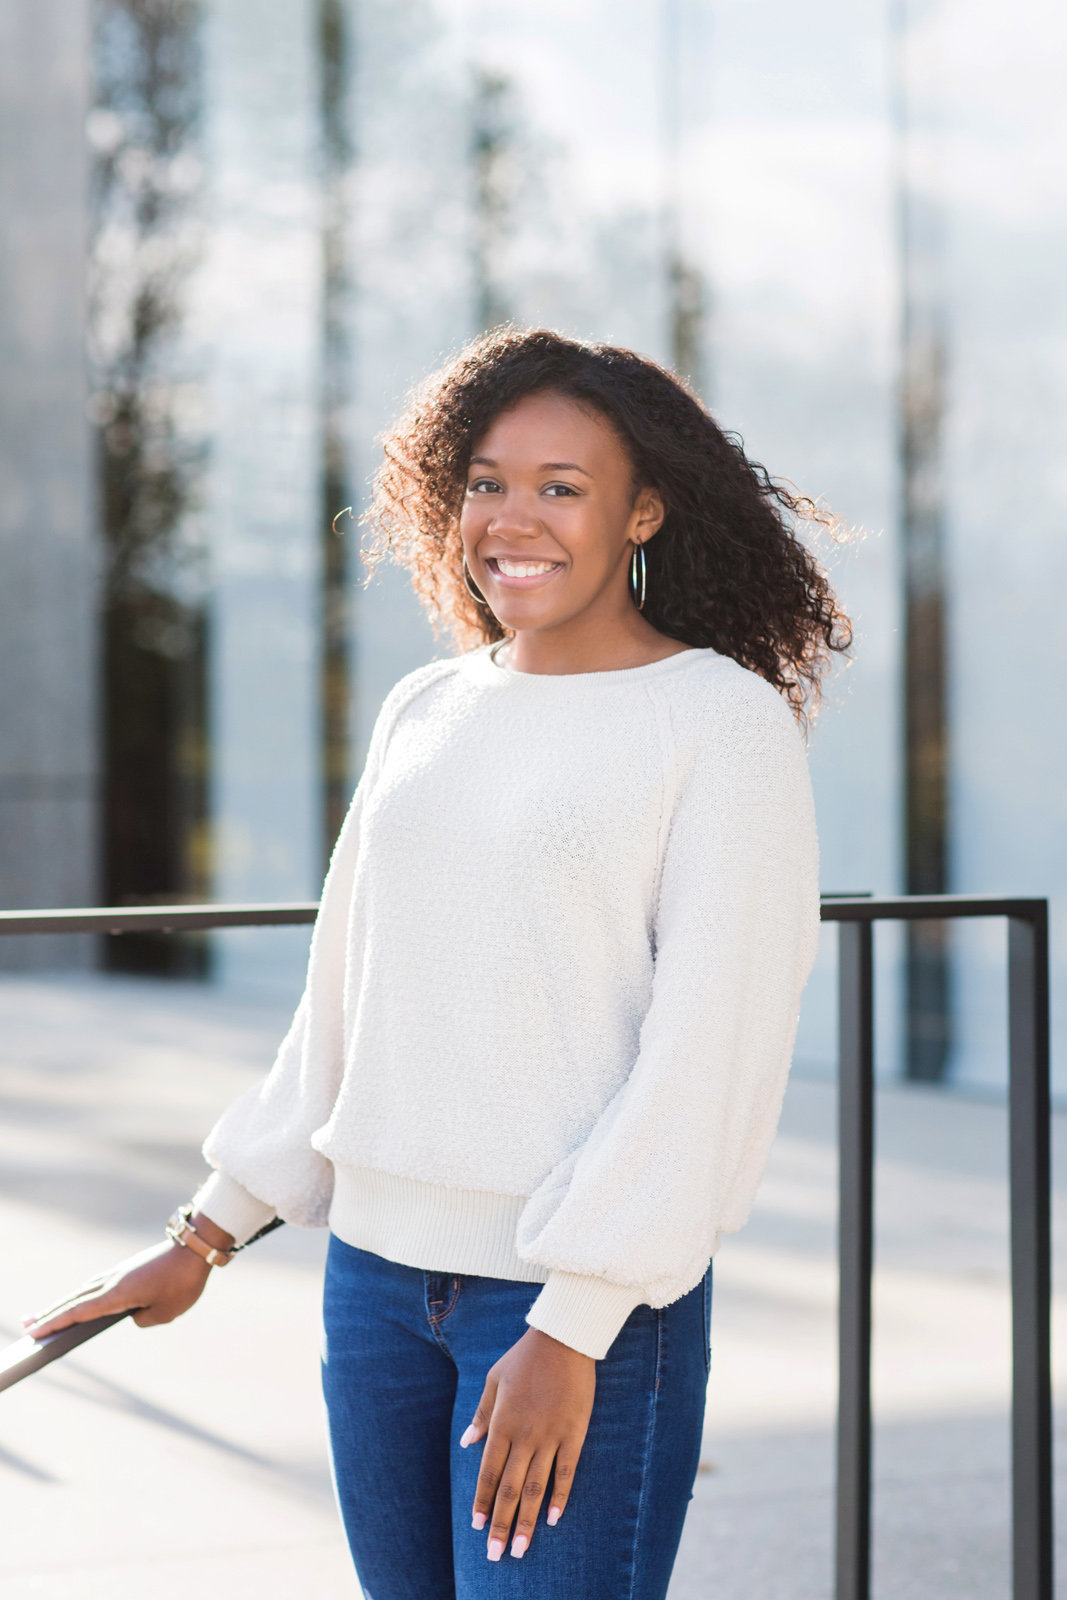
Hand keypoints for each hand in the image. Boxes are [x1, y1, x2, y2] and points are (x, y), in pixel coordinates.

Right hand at [20, 1211, 232, 1337]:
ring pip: (85, 1291)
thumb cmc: (183, 1282)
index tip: (34, 1332)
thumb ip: (144, 1319)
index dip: (55, 1323)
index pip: (79, 1312)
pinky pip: (99, 1285)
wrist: (195, 1248)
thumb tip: (135, 1314)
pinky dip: (84, 1295)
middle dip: (51, 1314)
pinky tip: (82, 1301)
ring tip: (47, 1316)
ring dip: (66, 1303)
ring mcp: (120, 1273)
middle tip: (26, 1325)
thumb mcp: (166, 1313)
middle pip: (75, 1300)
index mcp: (117, 1294)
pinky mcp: (129, 1269)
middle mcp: (113, 1281)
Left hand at [460, 1325, 595, 1561]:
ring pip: (537, 1487)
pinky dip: (560, 1497)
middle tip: (498, 1555)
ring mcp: (551, 1436)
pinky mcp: (575, 1433)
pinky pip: (567, 1472)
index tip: (478, 1527)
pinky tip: (553, 1519)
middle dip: (503, 1524)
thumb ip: (482, 1414)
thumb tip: (467, 1442)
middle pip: (511, 1488)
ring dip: (528, 1521)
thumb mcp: (495, 1379)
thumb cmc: (525, 1357)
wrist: (564, 1338)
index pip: (489, 1472)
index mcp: (503, 1422)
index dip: (483, 1500)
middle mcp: (525, 1435)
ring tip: (522, 1549)